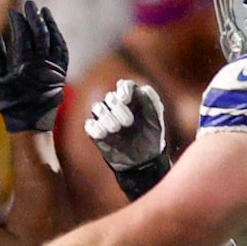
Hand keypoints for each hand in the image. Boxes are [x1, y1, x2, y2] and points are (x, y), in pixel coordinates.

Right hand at [0, 0, 69, 133]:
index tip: (12, 11)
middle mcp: (44, 64)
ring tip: (43, 11)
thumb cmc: (10, 103)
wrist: (31, 124)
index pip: (24, 35)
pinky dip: (58, 37)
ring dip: (49, 24)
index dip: (18, 21)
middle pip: (41, 33)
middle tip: (29, 4)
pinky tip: (54, 30)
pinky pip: (63, 50)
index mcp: (26, 65)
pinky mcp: (62, 73)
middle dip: (34, 16)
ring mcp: (56, 68)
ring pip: (55, 40)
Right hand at [84, 76, 169, 197]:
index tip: (126, 99)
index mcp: (132, 99)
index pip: (124, 85)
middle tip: (129, 122)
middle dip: (118, 108)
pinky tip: (105, 134)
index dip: (123, 90)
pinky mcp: (96, 132)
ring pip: (97, 108)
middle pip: (110, 97)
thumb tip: (144, 89)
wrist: (144, 160)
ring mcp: (105, 118)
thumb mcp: (156, 119)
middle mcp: (116, 106)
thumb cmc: (151, 136)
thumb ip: (152, 101)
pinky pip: (90, 125)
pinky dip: (96, 128)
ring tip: (116, 129)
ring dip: (107, 117)